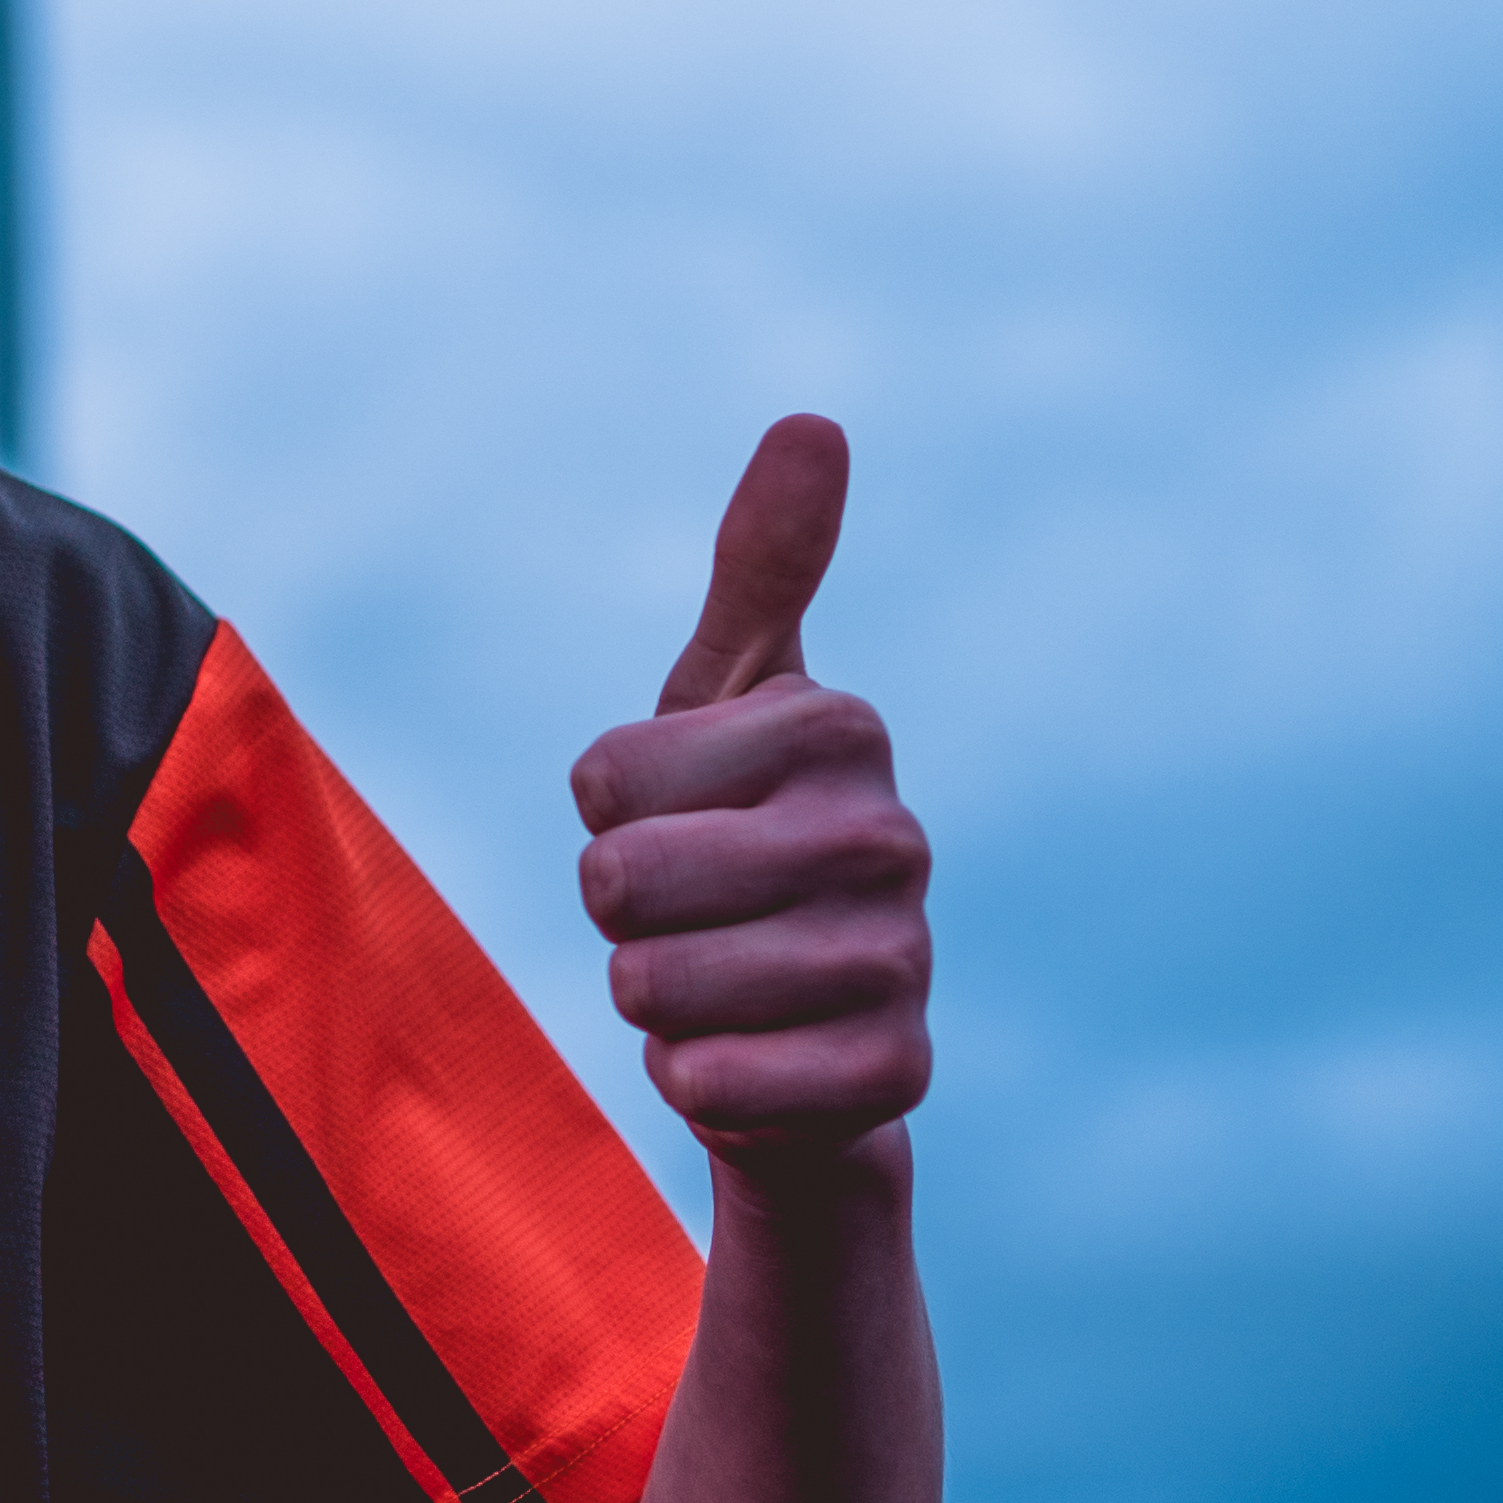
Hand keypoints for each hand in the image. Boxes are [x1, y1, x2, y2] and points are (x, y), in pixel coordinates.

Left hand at [570, 417, 931, 1195]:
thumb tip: (814, 420)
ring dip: (653, 1000)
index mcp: (841, 727)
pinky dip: (695, 1082)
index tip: (677, 815)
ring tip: (717, 979)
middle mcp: (892, 838)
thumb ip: (762, 567)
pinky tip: (750, 1058)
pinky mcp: (892, 1076)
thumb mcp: (730, 696)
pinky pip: (708, 1083)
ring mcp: (901, 962)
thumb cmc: (740, 837)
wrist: (807, 1027)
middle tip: (688, 912)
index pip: (600, 779)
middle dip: (618, 914)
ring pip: (652, 987)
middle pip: (617, 882)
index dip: (605, 813)